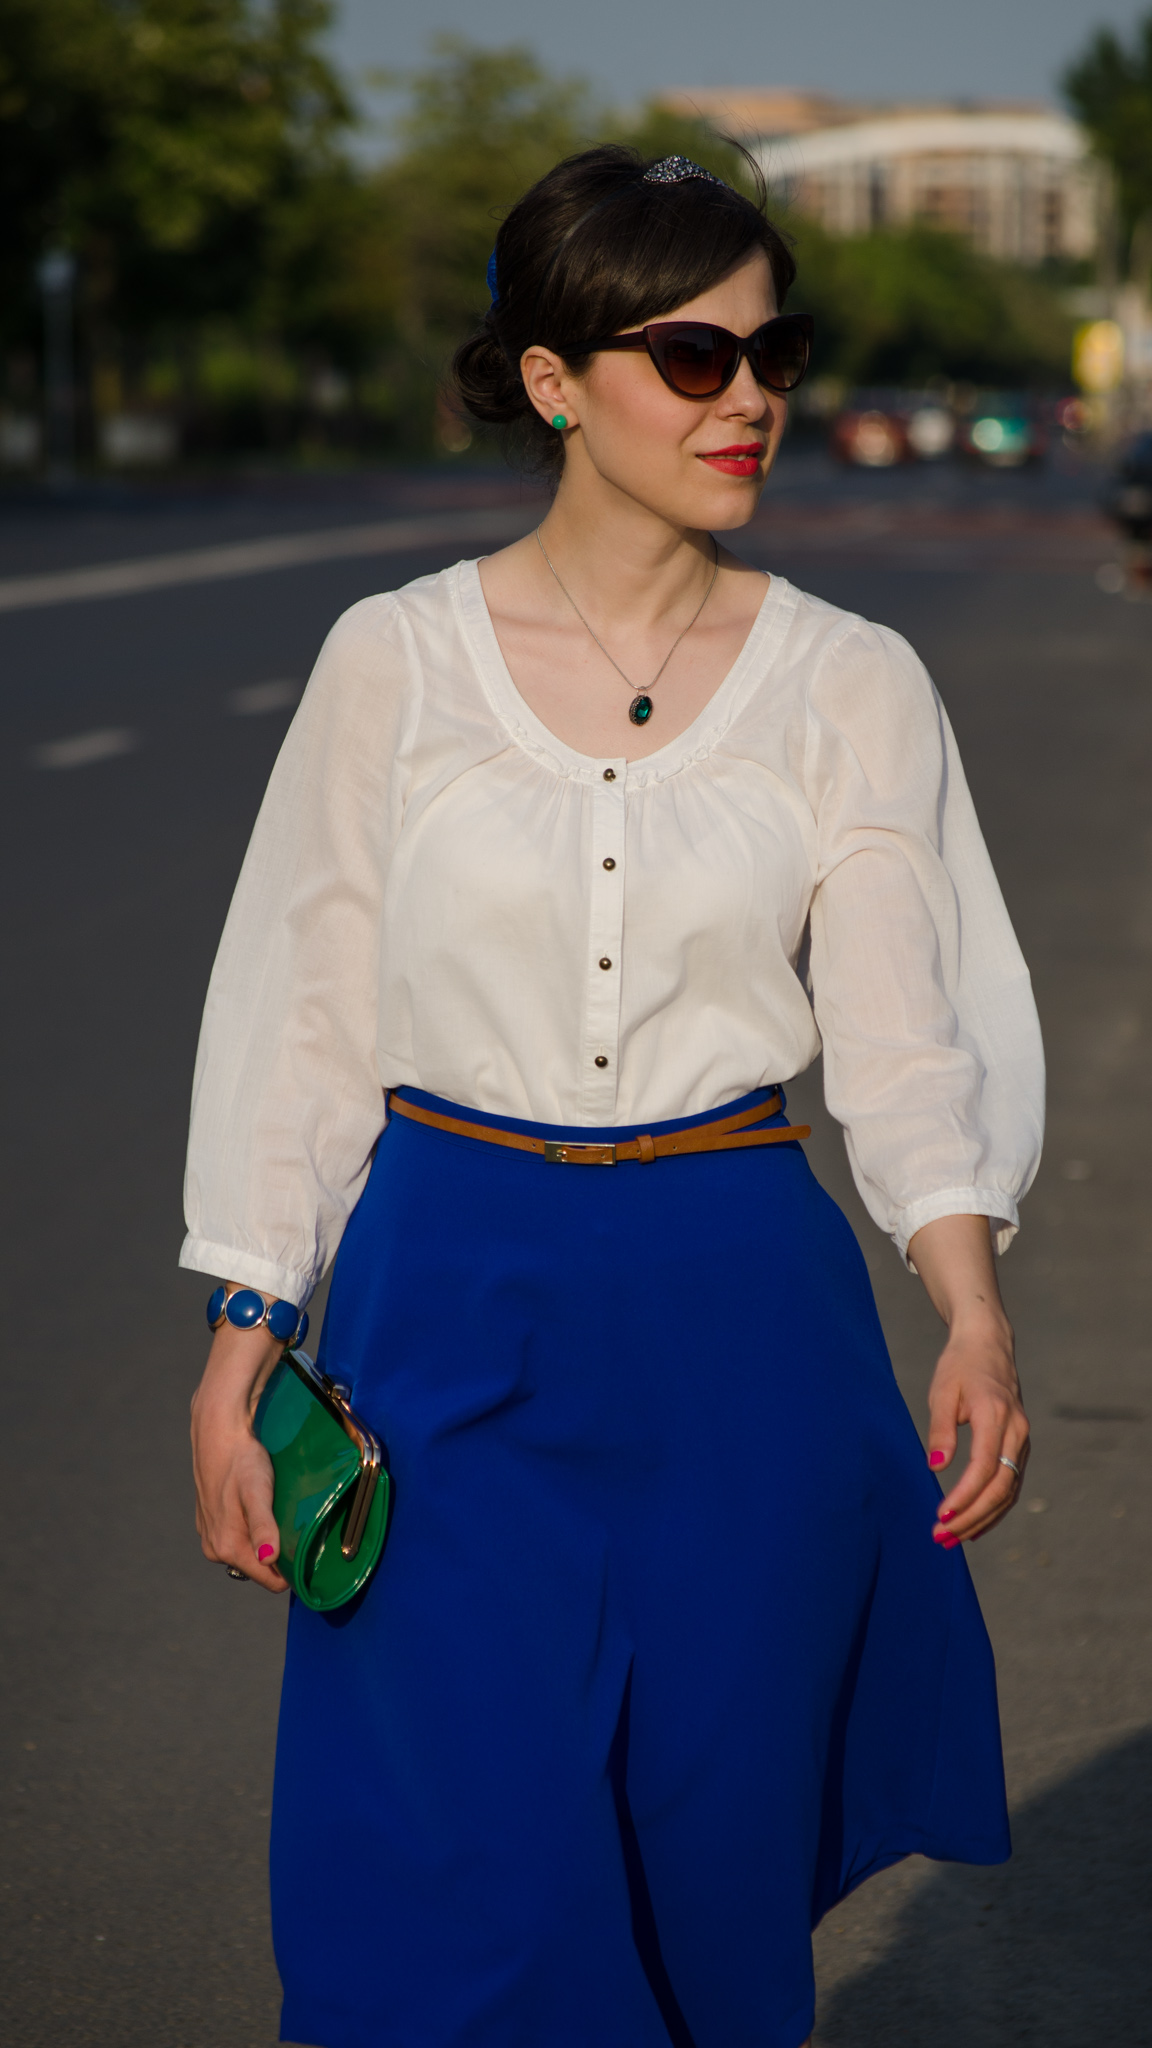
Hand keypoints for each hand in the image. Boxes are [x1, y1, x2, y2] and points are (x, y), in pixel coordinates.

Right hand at [190, 1316, 288, 1591]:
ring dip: (268, 1537)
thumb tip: (268, 1558)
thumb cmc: (242, 1459)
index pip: (269, 1579)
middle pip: (260, 1565)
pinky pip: (241, 1534)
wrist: (219, 1428)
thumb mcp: (257, 1492)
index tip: (310, 1551)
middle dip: (280, 1551)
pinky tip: (264, 1504)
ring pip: (251, 1550)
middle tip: (296, 1523)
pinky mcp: (212, 1520)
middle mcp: (214, 1547)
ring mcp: (211, 1534)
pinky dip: (256, 1525)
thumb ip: (263, 1527)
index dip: (292, 1570)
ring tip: (280, 1510)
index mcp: (225, 1547)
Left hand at [907, 1214, 1029, 1545]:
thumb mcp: (942, 1391)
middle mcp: (1016, 1431)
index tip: (941, 1515)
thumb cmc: (960, 1365)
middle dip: (972, 1516)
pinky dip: (994, 1508)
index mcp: (995, 1415)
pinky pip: (1012, 1484)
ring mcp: (1022, 1439)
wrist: (988, 1344)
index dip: (964, 1496)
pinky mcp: (1020, 1445)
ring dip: (983, 1518)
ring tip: (954, 1539)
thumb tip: (936, 1466)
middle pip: (1000, 1487)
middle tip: (941, 1537)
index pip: (984, 1467)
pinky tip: (974, 1524)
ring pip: (1009, 1491)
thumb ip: (940, 1428)